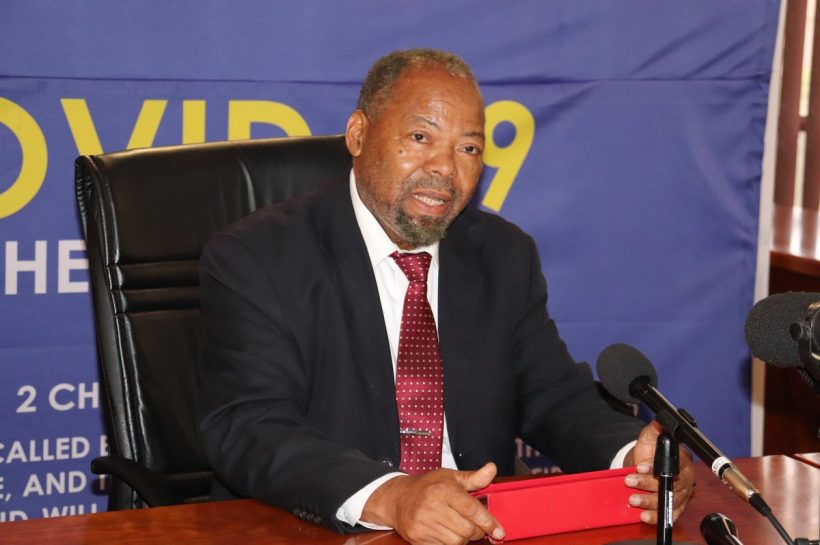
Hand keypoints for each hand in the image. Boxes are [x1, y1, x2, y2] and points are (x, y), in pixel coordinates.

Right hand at [361, 463, 504, 544]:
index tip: (498, 531)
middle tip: (475, 526)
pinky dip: (448, 543)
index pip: (472, 510)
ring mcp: (423, 524)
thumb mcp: (450, 476)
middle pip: (466, 530)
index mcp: (443, 490)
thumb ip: (474, 478)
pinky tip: (446, 533)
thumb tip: (492, 470)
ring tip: (458, 527)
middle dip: (476, 531)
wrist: (397, 498)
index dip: (488, 522)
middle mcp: (432, 507)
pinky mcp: (417, 538)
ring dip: (463, 538)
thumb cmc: (427, 486)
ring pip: (456, 542)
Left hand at [623, 421, 695, 523]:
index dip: (655, 467)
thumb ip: (656, 427)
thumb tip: (661, 419)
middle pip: (672, 484)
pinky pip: (671, 514)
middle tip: (630, 482)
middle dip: (648, 484)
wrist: (645, 466)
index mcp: (683, 458)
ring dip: (650, 501)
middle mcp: (686, 477)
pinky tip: (645, 516)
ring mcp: (683, 493)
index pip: (674, 464)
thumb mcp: (650, 435)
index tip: (639, 467)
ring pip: (670, 500)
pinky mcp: (677, 506)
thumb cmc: (650, 450)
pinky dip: (657, 516)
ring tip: (633, 499)